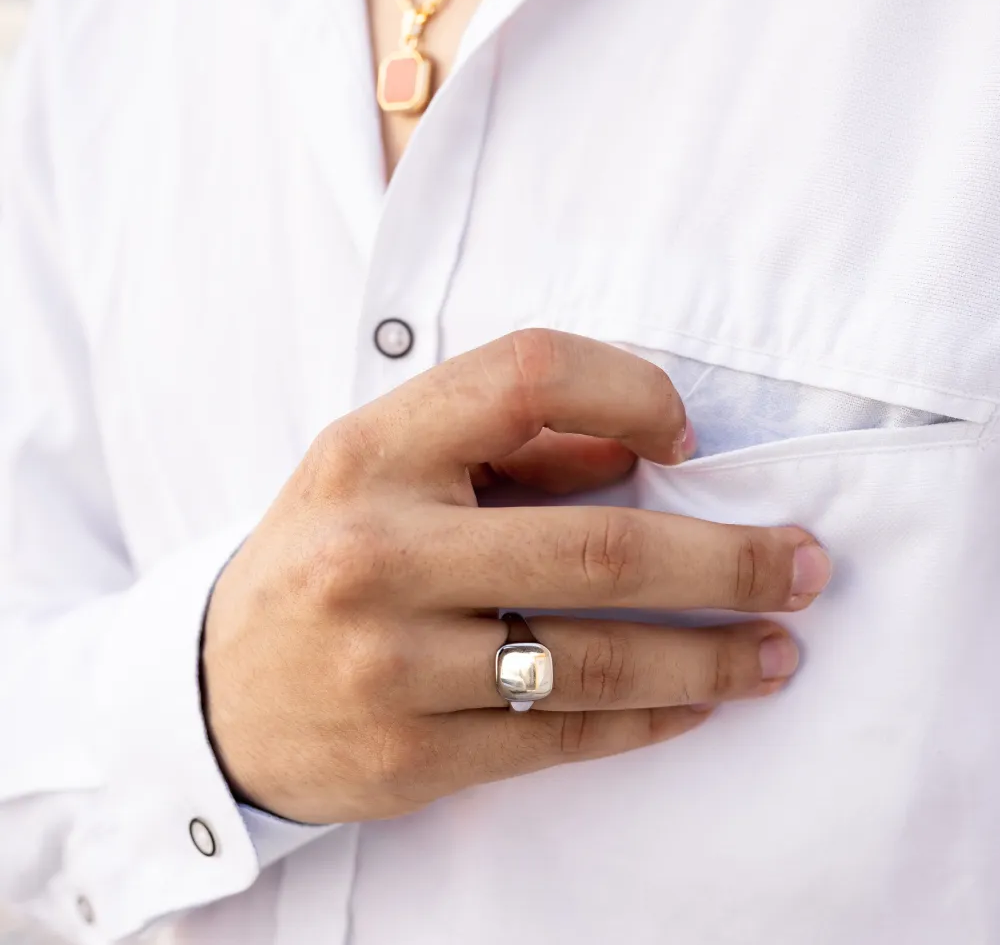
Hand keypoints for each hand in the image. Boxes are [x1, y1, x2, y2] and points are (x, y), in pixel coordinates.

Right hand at [202, 330, 830, 823]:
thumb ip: (503, 443)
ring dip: (710, 655)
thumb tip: (641, 445)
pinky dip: (650, 717)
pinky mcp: (410, 754)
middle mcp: (377, 551)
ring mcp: (392, 661)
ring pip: (594, 658)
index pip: (526, 376)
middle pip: (597, 546)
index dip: (630, 391)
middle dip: (728, 559)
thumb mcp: (380, 468)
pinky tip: (699, 703)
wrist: (216, 690)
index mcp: (371, 451)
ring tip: (778, 649)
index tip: (686, 435)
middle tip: (803, 565)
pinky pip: (562, 736)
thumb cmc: (320, 556)